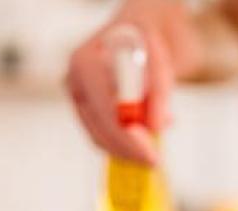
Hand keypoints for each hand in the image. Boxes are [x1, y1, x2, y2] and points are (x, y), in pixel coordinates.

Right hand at [66, 10, 176, 165]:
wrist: (145, 22)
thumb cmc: (150, 33)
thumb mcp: (162, 55)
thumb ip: (159, 90)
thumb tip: (156, 126)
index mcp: (87, 61)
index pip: (107, 113)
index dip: (130, 141)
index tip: (152, 158)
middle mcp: (76, 78)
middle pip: (100, 130)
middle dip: (129, 150)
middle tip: (155, 161)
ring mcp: (78, 94)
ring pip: (100, 138)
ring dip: (128, 148)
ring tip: (154, 144)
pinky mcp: (87, 108)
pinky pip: (103, 135)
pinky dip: (126, 141)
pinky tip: (146, 132)